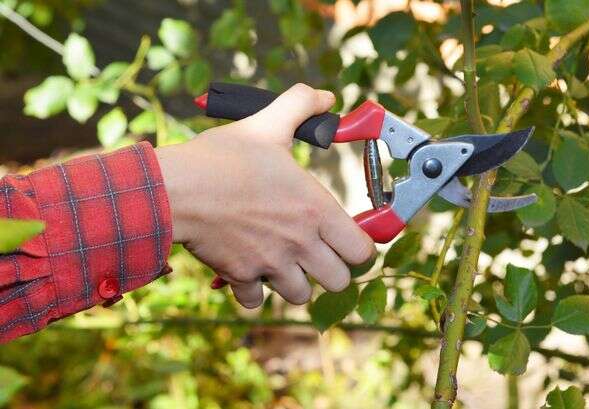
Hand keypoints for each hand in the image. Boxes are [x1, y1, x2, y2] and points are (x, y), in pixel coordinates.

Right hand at [156, 84, 374, 307]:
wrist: (176, 188)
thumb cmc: (223, 158)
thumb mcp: (266, 125)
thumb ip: (301, 106)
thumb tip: (326, 97)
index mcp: (316, 210)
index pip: (363, 252)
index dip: (358, 247)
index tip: (345, 239)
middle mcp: (300, 243)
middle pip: (339, 281)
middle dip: (329, 269)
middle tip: (314, 252)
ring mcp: (271, 264)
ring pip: (302, 296)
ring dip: (295, 282)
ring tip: (282, 260)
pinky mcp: (241, 277)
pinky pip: (257, 301)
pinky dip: (254, 291)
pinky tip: (247, 268)